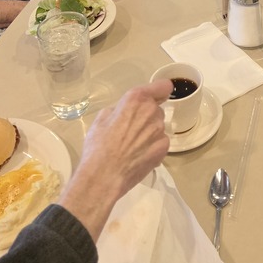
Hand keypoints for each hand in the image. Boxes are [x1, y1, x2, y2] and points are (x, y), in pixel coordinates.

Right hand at [58, 81, 171, 239]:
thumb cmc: (98, 145)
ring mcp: (160, 131)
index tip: (155, 96)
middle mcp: (152, 111)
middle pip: (155, 108)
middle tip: (131, 129)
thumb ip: (120, 108)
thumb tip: (126, 111)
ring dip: (149, 131)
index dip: (159, 91)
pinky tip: (139, 156)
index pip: (162, 86)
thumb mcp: (102, 117)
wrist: (104, 176)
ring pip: (157, 126)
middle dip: (146, 115)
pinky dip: (152, 146)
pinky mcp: (163, 148)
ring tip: (133, 146)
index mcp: (136, 99)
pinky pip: (160, 141)